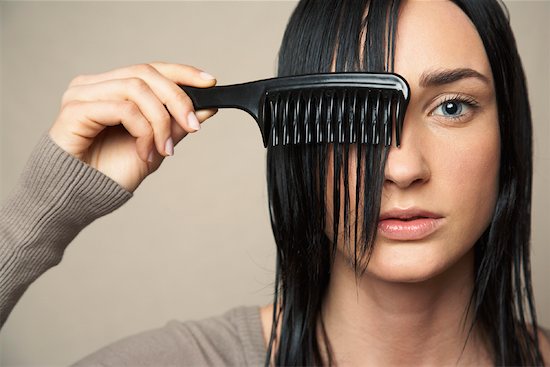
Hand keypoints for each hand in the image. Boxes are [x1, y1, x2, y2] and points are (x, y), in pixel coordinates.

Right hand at [49, 62, 216, 191]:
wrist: (82, 198)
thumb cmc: (113, 171)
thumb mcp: (155, 144)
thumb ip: (176, 124)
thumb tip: (207, 106)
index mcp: (113, 88)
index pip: (151, 69)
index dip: (182, 73)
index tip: (210, 82)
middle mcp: (96, 85)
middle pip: (146, 73)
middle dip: (177, 99)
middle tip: (194, 126)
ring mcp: (82, 95)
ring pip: (137, 89)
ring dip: (160, 121)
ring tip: (165, 149)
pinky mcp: (75, 110)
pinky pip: (123, 109)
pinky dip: (143, 131)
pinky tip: (145, 152)